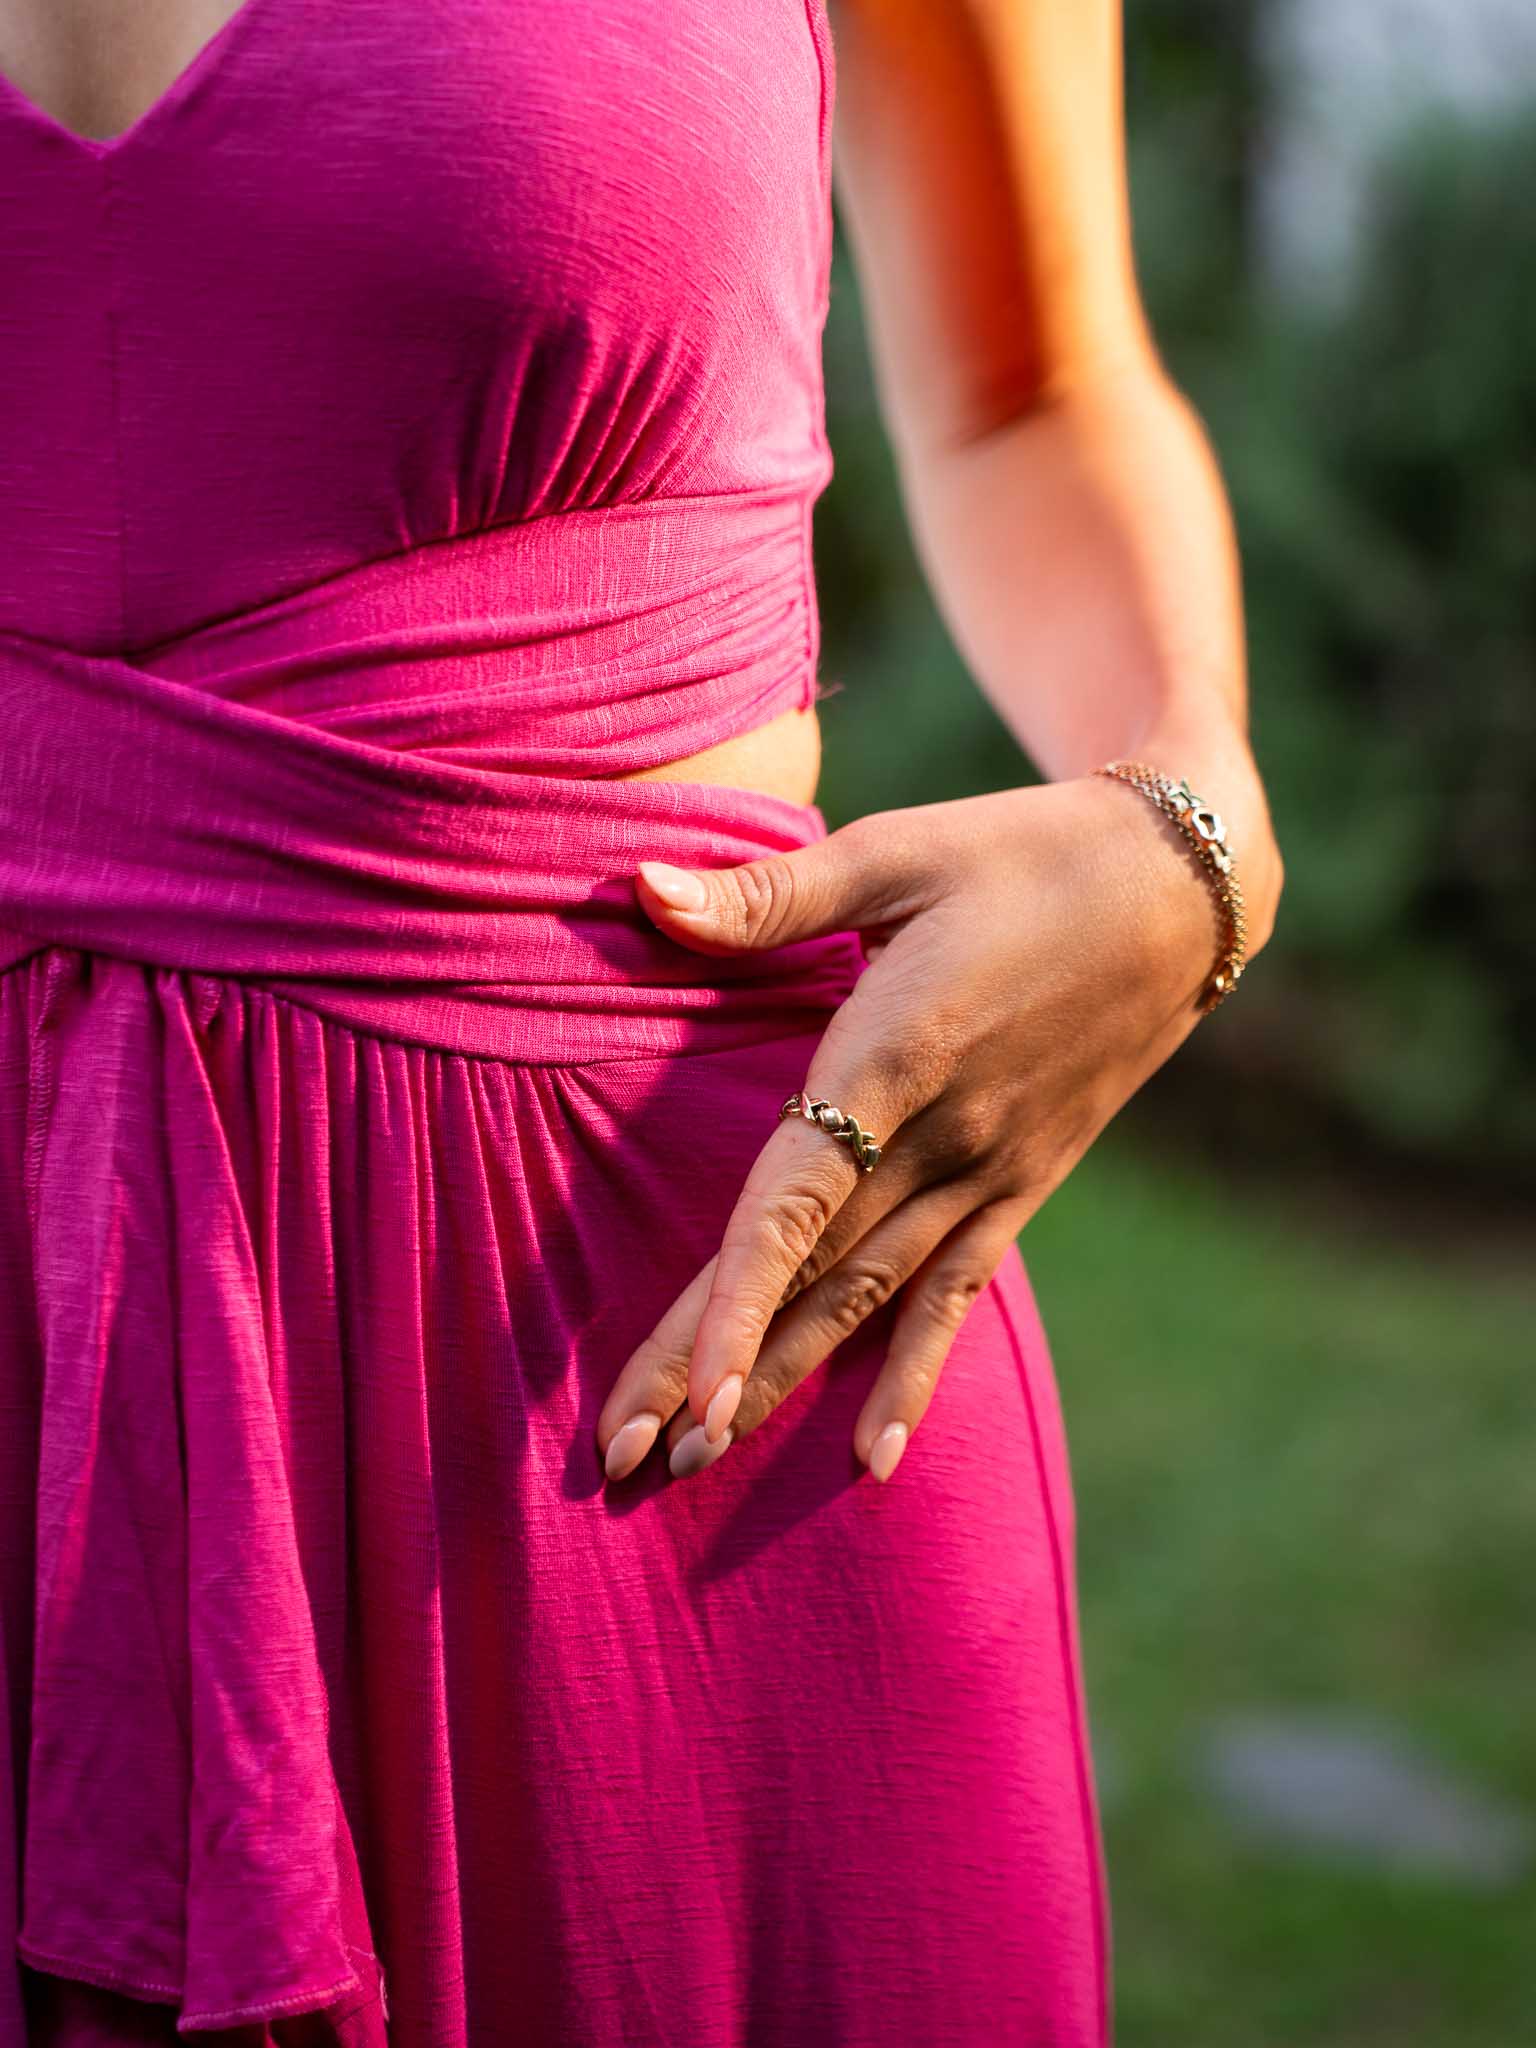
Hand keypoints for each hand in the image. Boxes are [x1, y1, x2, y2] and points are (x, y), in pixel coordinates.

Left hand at [595, 774, 1225, 1486]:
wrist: (1181, 889)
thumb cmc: (1022, 852)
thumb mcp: (896, 852)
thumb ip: (768, 896)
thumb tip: (641, 889)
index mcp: (897, 1054)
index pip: (798, 1204)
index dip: (736, 1303)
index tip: (685, 1396)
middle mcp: (944, 1138)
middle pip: (810, 1277)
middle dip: (716, 1372)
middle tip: (629, 1461)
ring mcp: (989, 1173)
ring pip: (867, 1302)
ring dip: (783, 1384)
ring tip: (698, 1464)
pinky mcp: (1021, 1184)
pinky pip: (957, 1296)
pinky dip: (914, 1378)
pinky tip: (873, 1461)